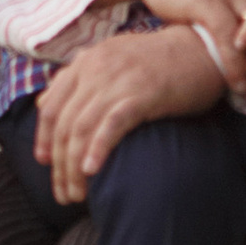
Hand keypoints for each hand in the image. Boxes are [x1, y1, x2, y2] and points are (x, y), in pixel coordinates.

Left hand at [35, 27, 223, 203]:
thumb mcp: (112, 62)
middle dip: (59, 165)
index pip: (51, 106)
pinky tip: (92, 171)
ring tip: (77, 194)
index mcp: (86, 62)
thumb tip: (44, 104)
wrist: (202, 49)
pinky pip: (111, 123)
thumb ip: (79, 80)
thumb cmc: (158, 63)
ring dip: (73, 167)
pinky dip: (97, 148)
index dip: (43, 138)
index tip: (44, 164)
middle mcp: (95, 68)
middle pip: (64, 124)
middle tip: (64, 194)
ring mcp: (118, 79)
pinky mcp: (142, 93)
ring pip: (82, 128)